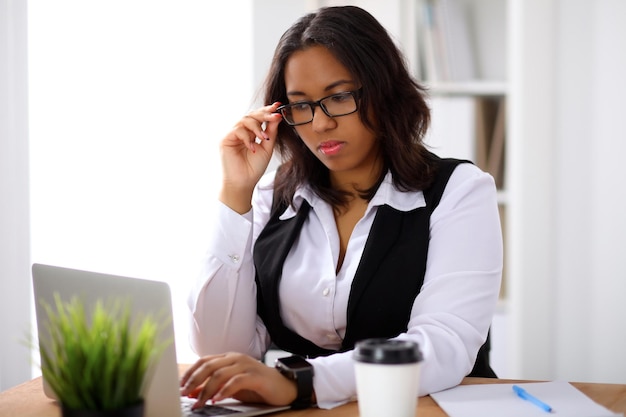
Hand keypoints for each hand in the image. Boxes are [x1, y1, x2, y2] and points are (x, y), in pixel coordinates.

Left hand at [179, 352, 296, 409]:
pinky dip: (224, 391)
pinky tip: (217, 400)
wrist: (283, 386)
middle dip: (194, 381)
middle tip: (184, 395)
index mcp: (228, 358)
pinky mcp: (255, 376)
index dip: (190, 373)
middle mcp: (235, 358)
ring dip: (206, 390)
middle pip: (208, 366)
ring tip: (200, 403)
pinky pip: (236, 382)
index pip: (204, 361)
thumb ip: (213, 386)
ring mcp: (246, 366)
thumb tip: (192, 392)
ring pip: (219, 374)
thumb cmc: (256, 386)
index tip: (179, 387)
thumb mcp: (231, 386)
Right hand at [219, 103, 282, 213]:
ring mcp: (233, 135)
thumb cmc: (254, 168)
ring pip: (245, 120)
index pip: (258, 117)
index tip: (278, 106)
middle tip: (275, 114)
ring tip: (264, 137)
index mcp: (250, 133)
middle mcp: (241, 132)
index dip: (267, 111)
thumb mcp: (267, 147)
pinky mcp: (225, 140)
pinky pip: (238, 131)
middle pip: (251, 115)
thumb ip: (271, 132)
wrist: (244, 183)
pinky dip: (247, 138)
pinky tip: (253, 148)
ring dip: (257, 127)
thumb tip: (277, 116)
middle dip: (264, 114)